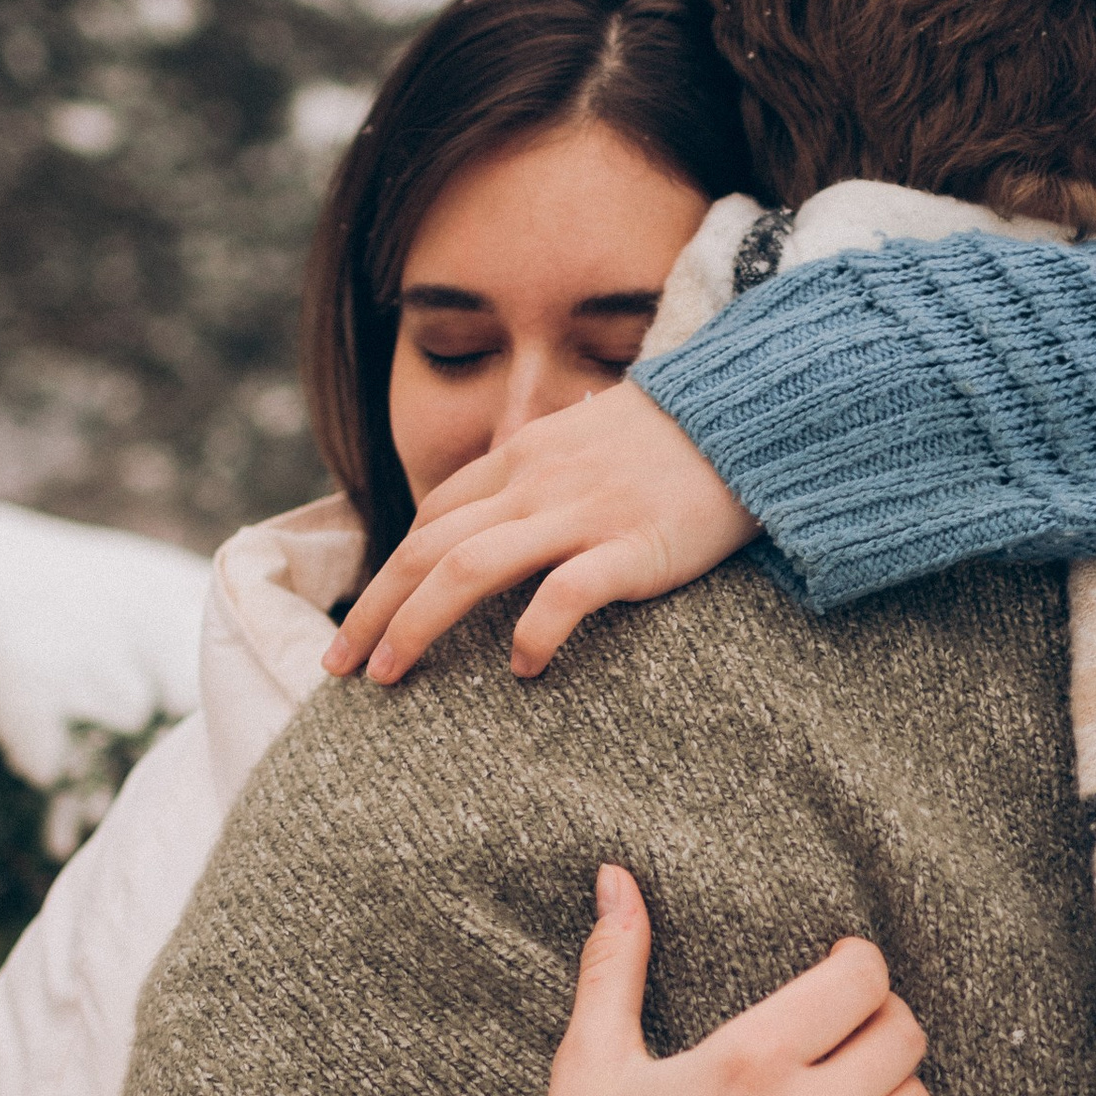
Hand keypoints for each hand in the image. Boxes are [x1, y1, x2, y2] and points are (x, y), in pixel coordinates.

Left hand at [321, 380, 756, 685]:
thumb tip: (511, 503)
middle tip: (341, 666)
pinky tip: (522, 671)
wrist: (753, 418)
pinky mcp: (630, 547)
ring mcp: (580, 513)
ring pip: (467, 569)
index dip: (391, 573)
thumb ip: (545, 471)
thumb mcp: (590, 440)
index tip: (370, 620)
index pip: (433, 518)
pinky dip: (532, 634)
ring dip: (416, 625)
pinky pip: (563, 594)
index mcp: (522, 457)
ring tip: (390, 677)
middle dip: (374, 610)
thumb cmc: (677, 440)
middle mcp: (534, 482)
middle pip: (427, 548)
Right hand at [418, 866, 937, 1095]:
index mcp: (748, 1062)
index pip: (860, 979)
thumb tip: (615, 876)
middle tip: (847, 1027)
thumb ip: (614, 962)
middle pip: (903, 1035)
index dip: (858, 964)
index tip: (839, 970)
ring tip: (849, 1087)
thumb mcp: (590, 1063)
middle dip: (880, 1018)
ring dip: (893, 1085)